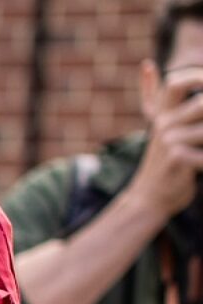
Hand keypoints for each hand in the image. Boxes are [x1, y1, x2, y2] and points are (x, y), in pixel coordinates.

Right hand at [132, 67, 202, 218]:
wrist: (148, 200)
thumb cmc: (162, 162)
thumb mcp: (158, 126)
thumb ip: (151, 95)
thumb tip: (147, 64)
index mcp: (162, 115)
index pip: (175, 83)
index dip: (196, 79)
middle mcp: (163, 125)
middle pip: (201, 103)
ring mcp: (168, 141)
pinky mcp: (176, 158)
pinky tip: (201, 163)